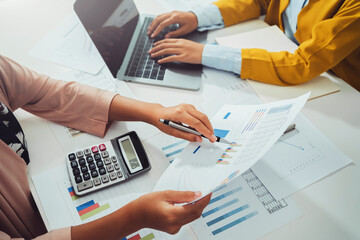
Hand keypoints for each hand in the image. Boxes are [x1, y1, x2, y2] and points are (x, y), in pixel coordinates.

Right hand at [71, 191, 211, 239]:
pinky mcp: (173, 228)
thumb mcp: (165, 194)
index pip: (195, 208)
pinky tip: (187, 203)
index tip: (209, 192)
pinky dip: (189, 211)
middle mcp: (175, 224)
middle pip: (196, 214)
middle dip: (202, 203)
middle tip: (206, 192)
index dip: (204, 200)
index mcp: (172, 215)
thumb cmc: (146, 203)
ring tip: (197, 195)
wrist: (136, 215)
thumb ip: (183, 195)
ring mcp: (174, 228)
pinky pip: (186, 219)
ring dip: (196, 207)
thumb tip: (197, 194)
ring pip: (192, 217)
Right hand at [148, 11, 197, 37]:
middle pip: (159, 19)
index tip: (153, 35)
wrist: (196, 17)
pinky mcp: (171, 12)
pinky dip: (157, 20)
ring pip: (159, 16)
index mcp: (175, 18)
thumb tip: (166, 37)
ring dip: (153, 23)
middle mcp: (172, 13)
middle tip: (149, 33)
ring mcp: (171, 12)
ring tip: (150, 29)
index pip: (163, 24)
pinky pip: (162, 15)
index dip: (157, 30)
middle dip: (153, 26)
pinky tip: (154, 24)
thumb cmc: (191, 24)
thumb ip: (174, 34)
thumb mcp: (184, 31)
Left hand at [149, 38, 203, 63]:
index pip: (166, 40)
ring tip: (153, 56)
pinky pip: (171, 58)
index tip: (154, 45)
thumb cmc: (197, 49)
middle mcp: (179, 44)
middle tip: (150, 51)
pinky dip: (164, 59)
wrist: (205, 53)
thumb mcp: (187, 43)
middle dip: (155, 48)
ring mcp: (181, 50)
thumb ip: (179, 44)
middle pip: (164, 45)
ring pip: (166, 51)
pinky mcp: (183, 57)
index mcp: (180, 40)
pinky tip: (160, 61)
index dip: (158, 43)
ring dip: (158, 53)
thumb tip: (171, 46)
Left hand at [151, 103, 215, 142]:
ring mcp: (187, 106)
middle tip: (213, 137)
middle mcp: (184, 108)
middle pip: (202, 117)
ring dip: (207, 125)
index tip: (211, 138)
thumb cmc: (162, 122)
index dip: (206, 131)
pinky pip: (199, 114)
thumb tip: (198, 138)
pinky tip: (202, 128)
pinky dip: (203, 121)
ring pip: (202, 115)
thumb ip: (187, 136)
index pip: (197, 123)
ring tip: (208, 134)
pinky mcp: (189, 106)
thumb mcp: (173, 132)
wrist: (157, 114)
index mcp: (180, 113)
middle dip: (209, 128)